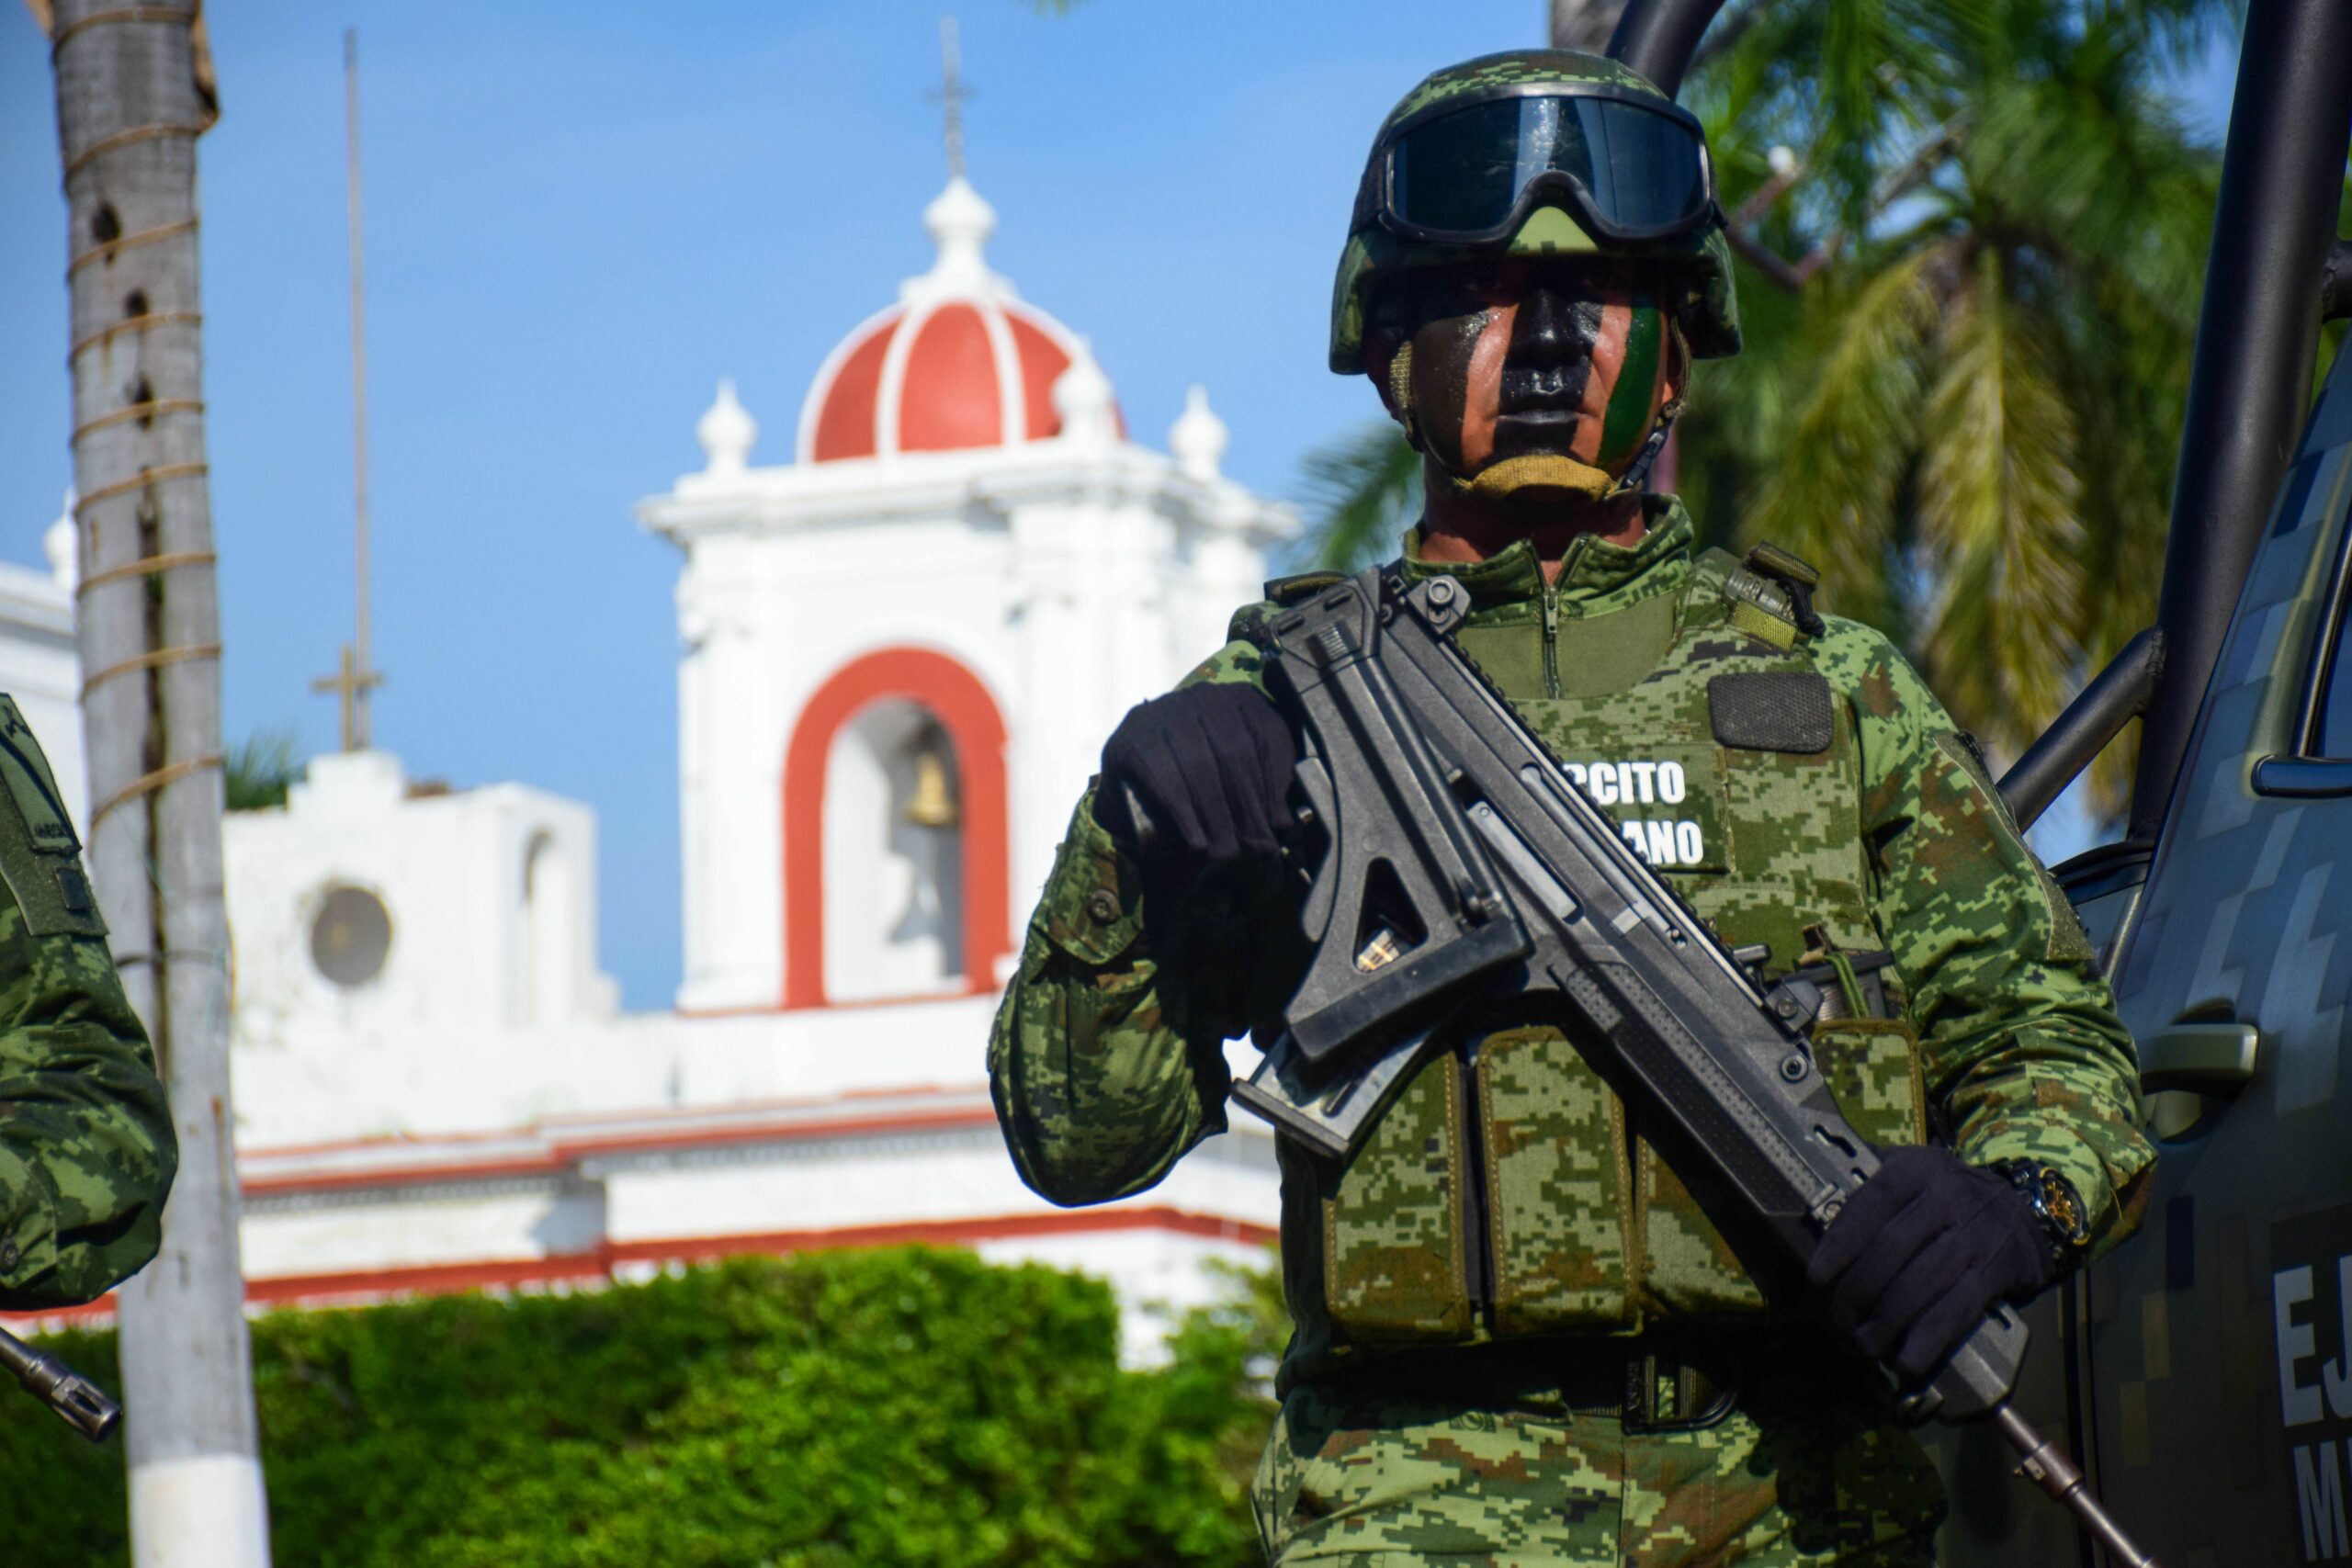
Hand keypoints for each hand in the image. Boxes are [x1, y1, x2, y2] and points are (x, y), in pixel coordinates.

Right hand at [1091, 684, 1297, 863]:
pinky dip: (1184, 815)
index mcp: (1235, 697)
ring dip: (1217, 816)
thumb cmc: (1195, 782)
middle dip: (1247, 805)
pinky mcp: (1130, 739)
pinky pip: (1164, 780)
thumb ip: (1261, 788)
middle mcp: (1200, 696)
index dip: (1274, 782)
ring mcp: (1162, 712)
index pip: (1264, 734)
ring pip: (1199, 766)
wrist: (1132, 784)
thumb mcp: (1236, 777)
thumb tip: (1281, 822)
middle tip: (1257, 847)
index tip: (1279, 823)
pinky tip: (1196, 841)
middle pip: (1233, 752)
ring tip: (1227, 851)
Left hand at [1807, 1145, 2056, 1387]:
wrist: (2025, 1208)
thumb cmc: (1947, 1193)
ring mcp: (1975, 1234)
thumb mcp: (1912, 1171)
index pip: (1871, 1203)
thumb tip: (1811, 1216)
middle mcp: (1948, 1196)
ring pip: (1920, 1282)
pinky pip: (1957, 1309)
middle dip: (1857, 1291)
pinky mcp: (1997, 1271)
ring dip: (1885, 1321)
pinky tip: (1906, 1362)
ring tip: (1862, 1345)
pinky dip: (1928, 1338)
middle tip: (1837, 1321)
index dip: (1841, 1242)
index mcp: (1917, 1169)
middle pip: (1891, 1249)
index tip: (1816, 1277)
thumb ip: (1868, 1184)